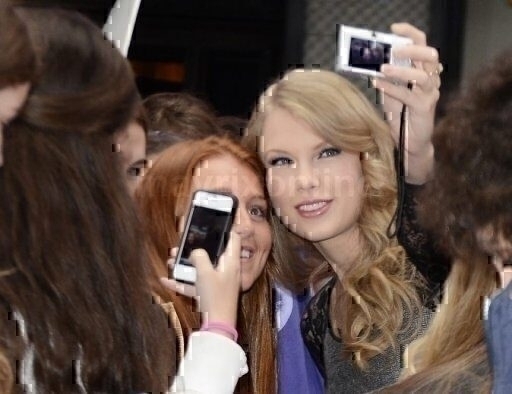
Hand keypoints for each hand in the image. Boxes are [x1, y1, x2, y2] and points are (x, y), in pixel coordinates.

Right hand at [161, 232, 240, 326]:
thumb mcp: (204, 273)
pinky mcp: (209, 294)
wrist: (218, 327)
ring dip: (185, 264)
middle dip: (195, 248)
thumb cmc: (215, 297)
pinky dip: (182, 282)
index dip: (225, 228)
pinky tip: (166, 280)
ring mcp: (218, 283)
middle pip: (212, 253)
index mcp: (231, 262)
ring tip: (171, 260)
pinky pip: (195, 284)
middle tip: (182, 243)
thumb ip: (199, 257)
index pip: (233, 239)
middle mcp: (226, 270)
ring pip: (201, 268)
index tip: (213, 222)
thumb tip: (195, 252)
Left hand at [373, 23, 440, 184]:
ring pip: (422, 75)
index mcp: (423, 72)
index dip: (411, 34)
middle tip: (393, 49)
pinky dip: (392, 88)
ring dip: (401, 70)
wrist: (408, 144)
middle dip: (411, 49)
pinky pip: (409, 95)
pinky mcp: (425, 109)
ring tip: (383, 68)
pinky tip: (378, 85)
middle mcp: (430, 81)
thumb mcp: (390, 94)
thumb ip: (385, 79)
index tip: (394, 29)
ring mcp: (430, 95)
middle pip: (429, 56)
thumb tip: (370, 64)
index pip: (422, 46)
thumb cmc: (400, 117)